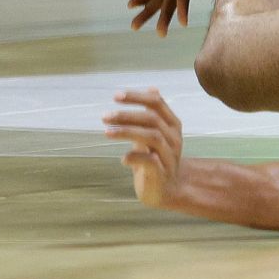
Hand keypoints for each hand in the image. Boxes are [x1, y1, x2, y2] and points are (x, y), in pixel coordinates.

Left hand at [103, 88, 183, 207]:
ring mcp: (169, 156)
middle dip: (126, 115)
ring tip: (107, 132)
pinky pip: (150, 162)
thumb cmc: (157, 158)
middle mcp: (173, 138)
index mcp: (172, 124)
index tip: (116, 96)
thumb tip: (152, 88)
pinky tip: (122, 158)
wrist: (168, 190)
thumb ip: (153, 113)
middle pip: (152, 118)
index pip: (157, 103)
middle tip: (105, 116)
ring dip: (127, 132)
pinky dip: (135, 157)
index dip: (137, 97)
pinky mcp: (162, 174)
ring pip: (151, 136)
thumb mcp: (154, 133)